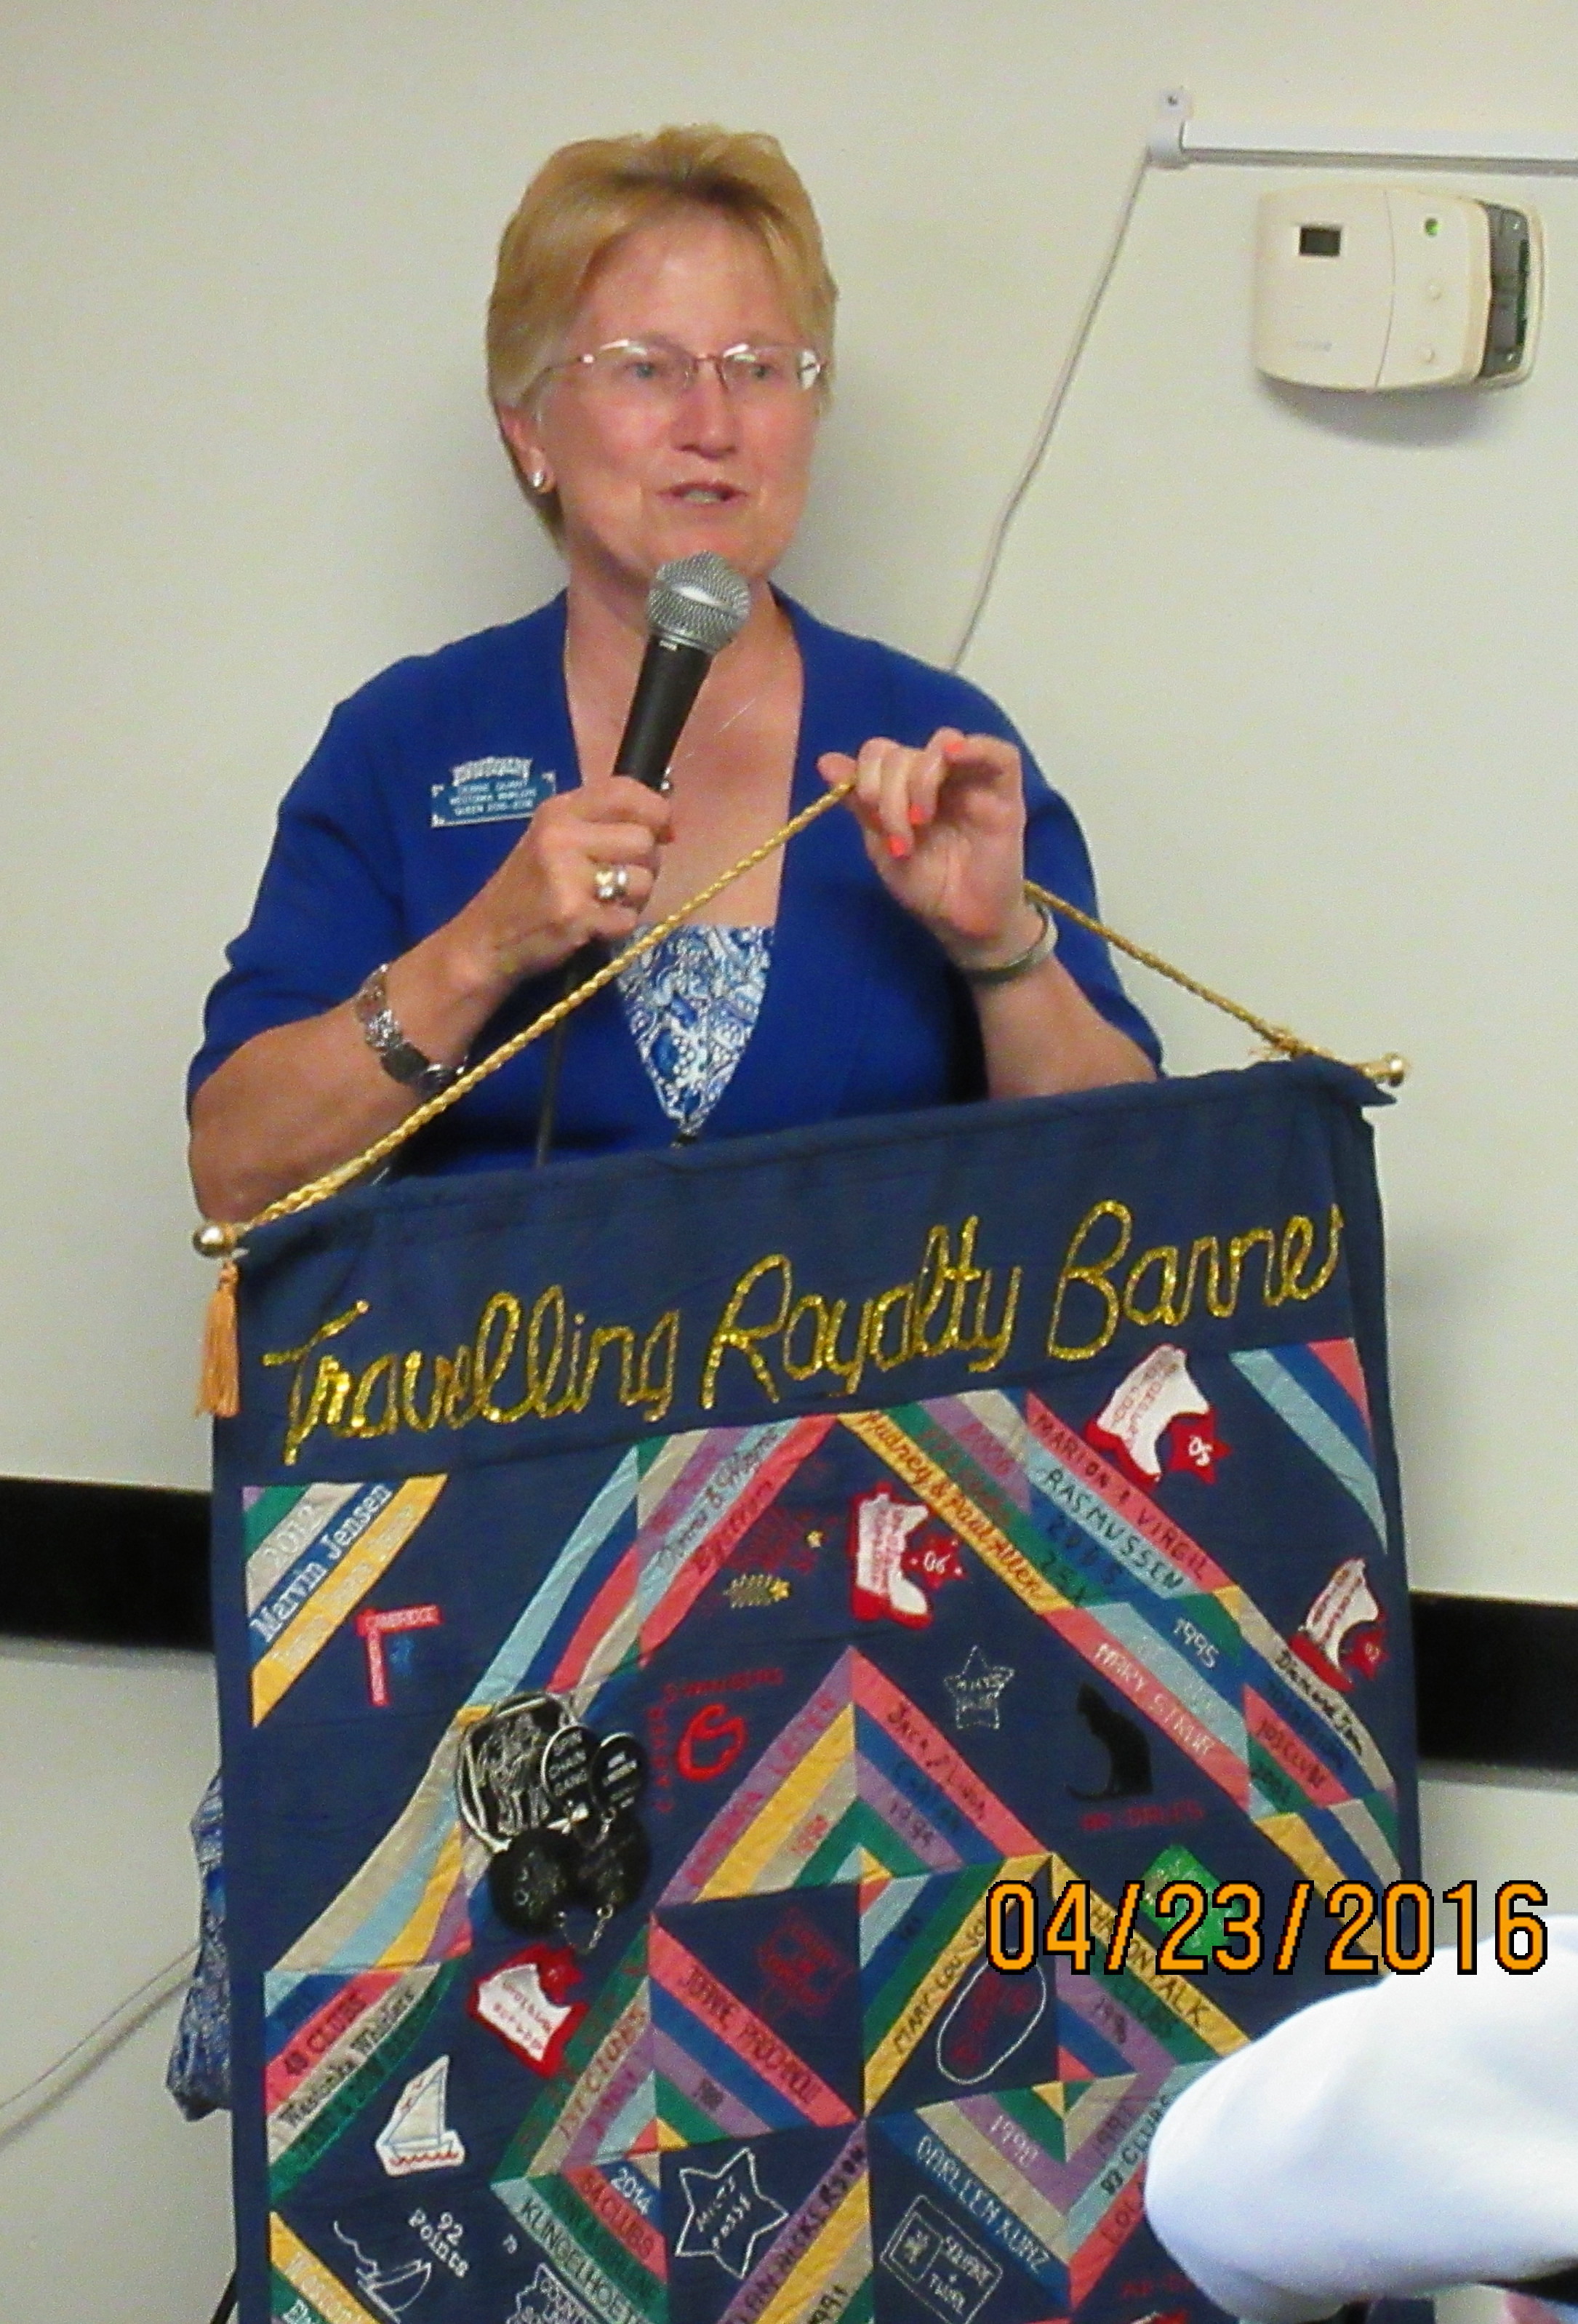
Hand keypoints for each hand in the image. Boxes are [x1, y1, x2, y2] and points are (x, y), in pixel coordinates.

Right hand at [445, 777, 671, 992]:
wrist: (486, 941)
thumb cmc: (527, 890)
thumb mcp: (553, 840)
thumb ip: (602, 825)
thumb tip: (667, 826)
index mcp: (559, 811)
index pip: (625, 790)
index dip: (657, 810)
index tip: (664, 831)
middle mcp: (562, 836)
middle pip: (643, 841)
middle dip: (645, 865)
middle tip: (620, 882)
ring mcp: (567, 877)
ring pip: (643, 881)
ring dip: (633, 900)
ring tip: (603, 904)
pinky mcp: (575, 916)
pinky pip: (628, 919)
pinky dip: (618, 928)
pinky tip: (592, 926)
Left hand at [818, 728, 1042, 968]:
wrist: (963, 924)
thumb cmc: (927, 887)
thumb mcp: (882, 845)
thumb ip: (861, 804)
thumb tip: (826, 762)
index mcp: (907, 786)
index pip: (881, 752)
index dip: (867, 774)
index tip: (868, 812)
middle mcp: (939, 777)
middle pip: (906, 751)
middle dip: (890, 791)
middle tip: (898, 835)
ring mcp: (972, 782)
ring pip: (943, 744)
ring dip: (921, 777)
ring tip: (920, 820)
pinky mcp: (1005, 794)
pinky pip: (999, 753)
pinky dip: (975, 747)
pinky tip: (953, 757)